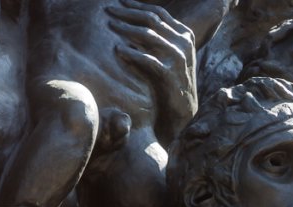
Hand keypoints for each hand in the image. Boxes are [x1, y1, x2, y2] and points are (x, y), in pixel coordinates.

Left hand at [105, 1, 196, 137]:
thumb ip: (158, 39)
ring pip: (148, 35)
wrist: (182, 110)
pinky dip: (130, 52)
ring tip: (110, 25)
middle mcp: (183, 42)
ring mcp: (178, 57)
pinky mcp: (169, 73)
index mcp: (184, 34)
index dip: (137, 5)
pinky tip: (117, 49)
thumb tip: (132, 24)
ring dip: (126, 28)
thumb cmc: (170, 82)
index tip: (119, 2)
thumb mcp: (169, 55)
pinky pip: (146, 58)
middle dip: (128, 13)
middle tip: (108, 10)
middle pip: (151, 19)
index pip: (158, 12)